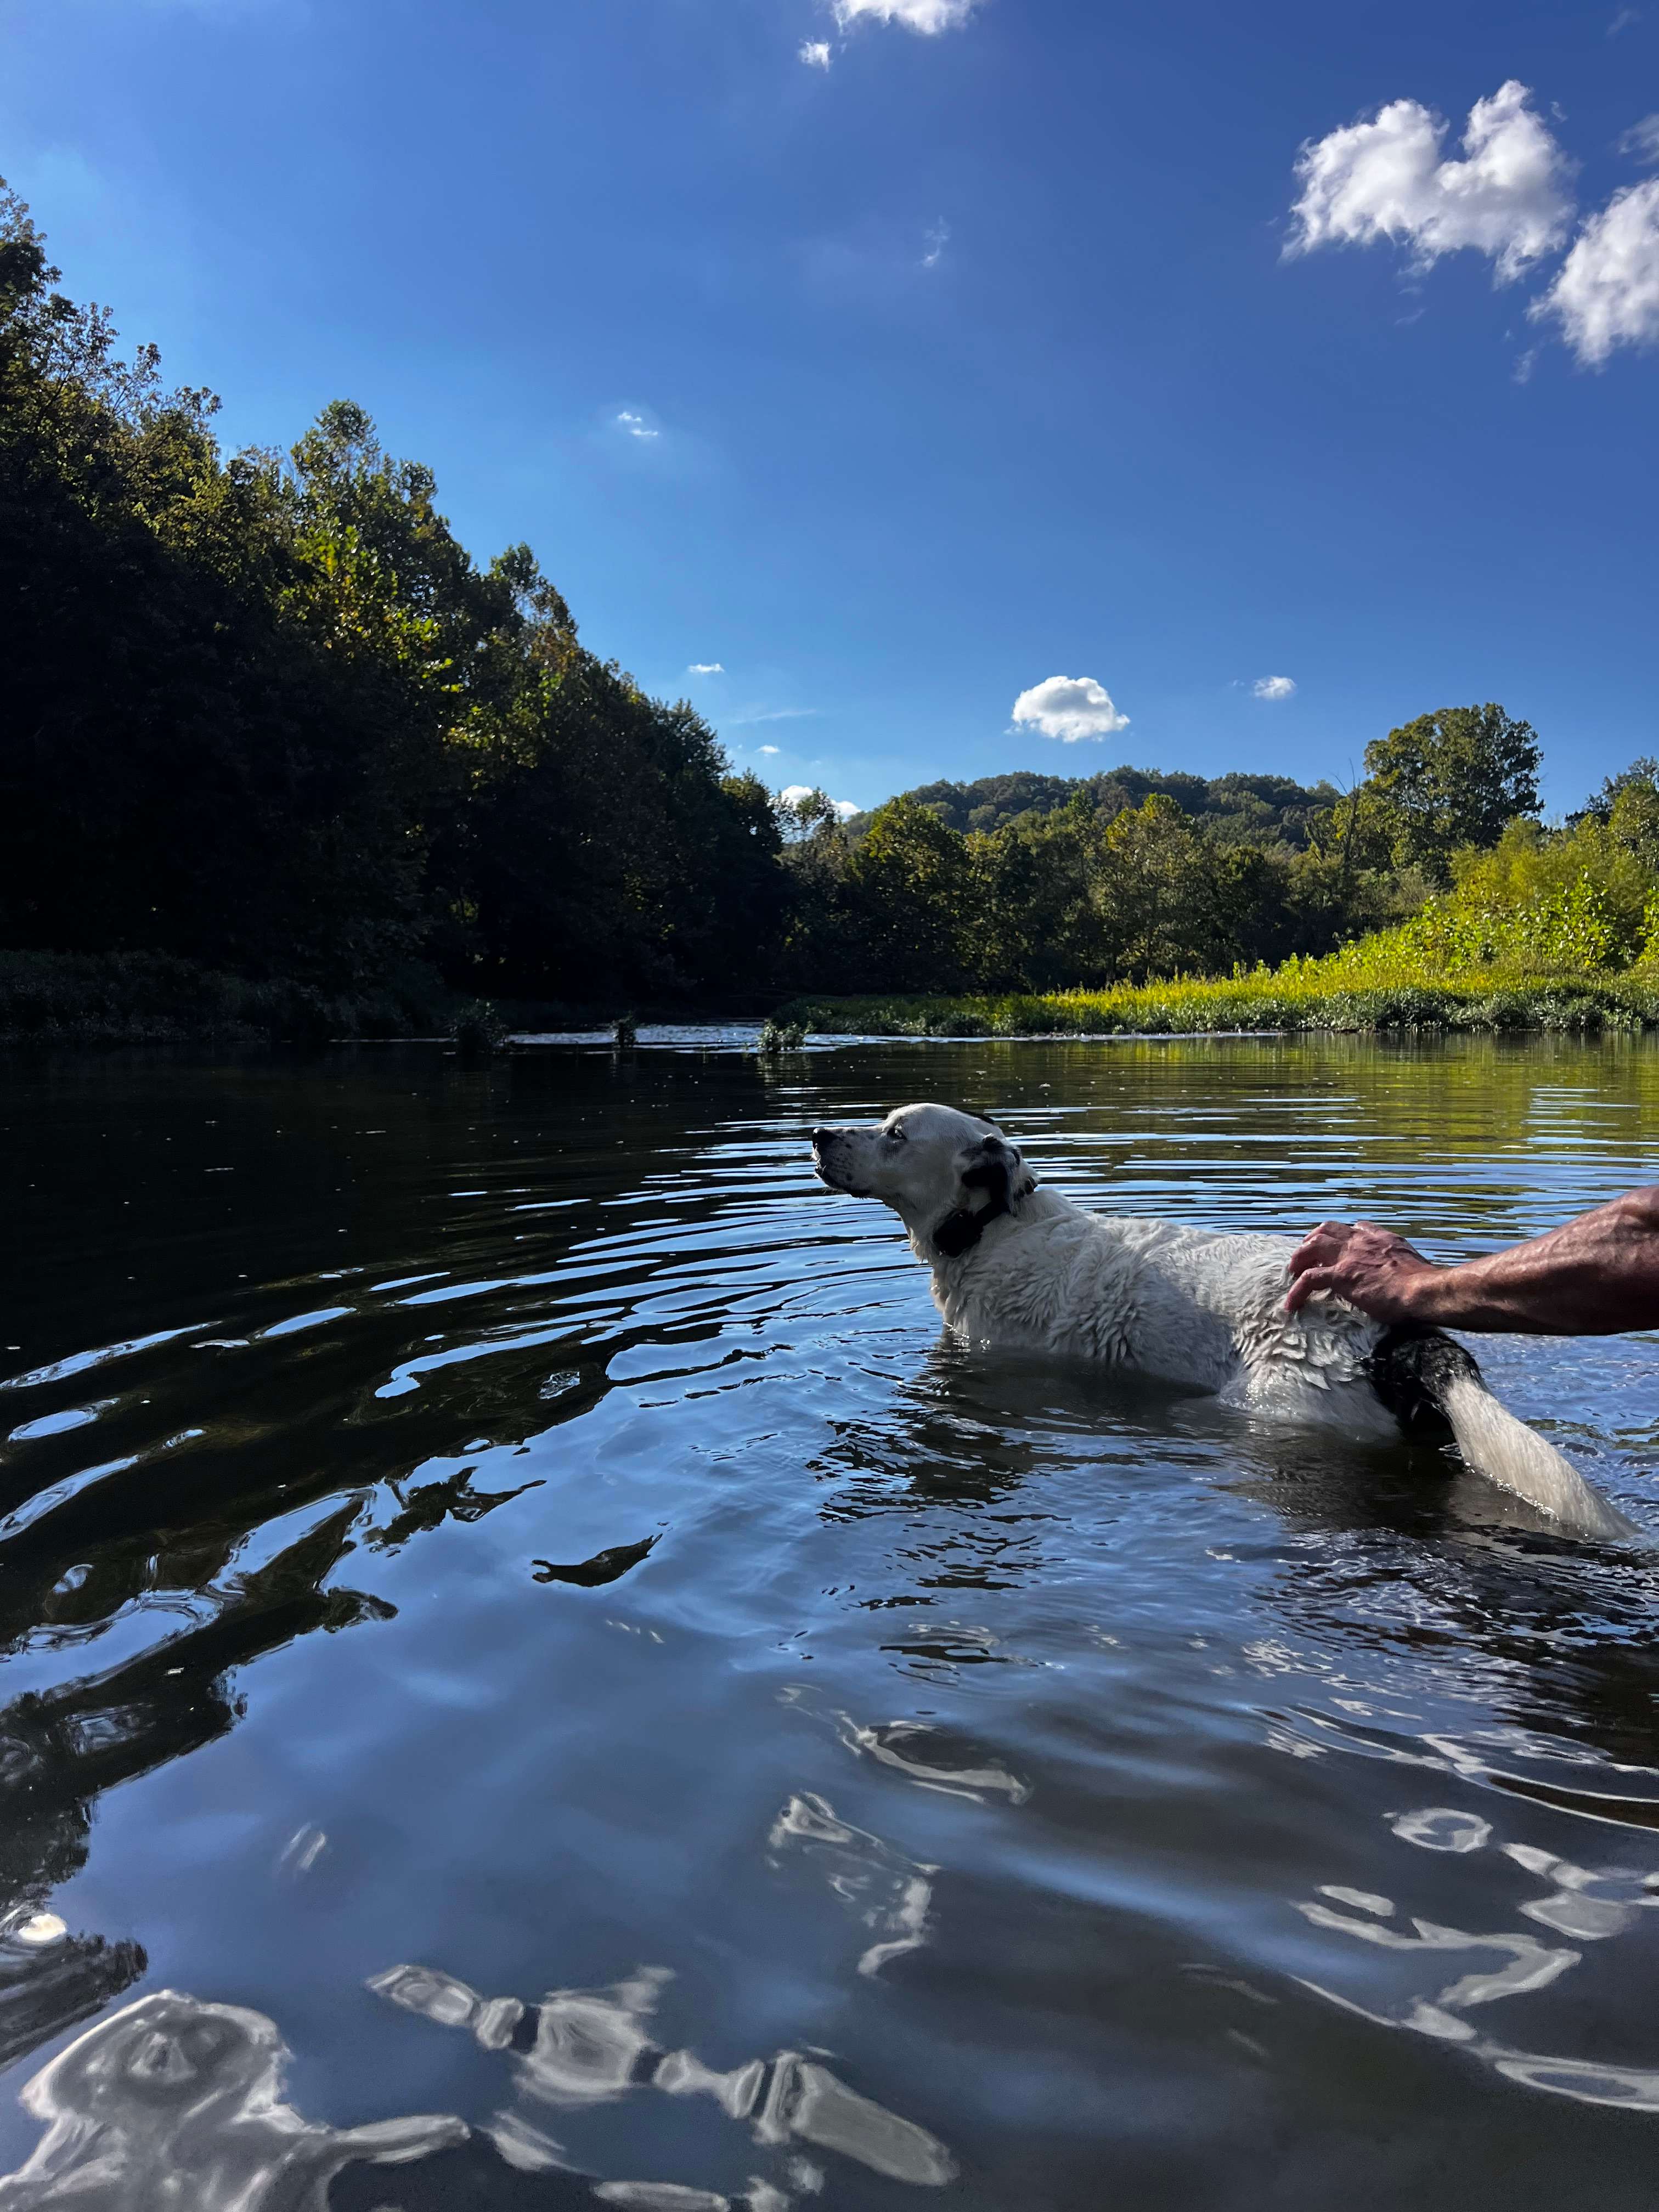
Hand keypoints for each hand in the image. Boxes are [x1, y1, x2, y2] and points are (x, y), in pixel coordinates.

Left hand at [1284, 1219, 1443, 1323]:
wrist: (1423, 1290)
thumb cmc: (1426, 1284)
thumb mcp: (1413, 1265)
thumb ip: (1402, 1264)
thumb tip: (1407, 1277)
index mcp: (1383, 1239)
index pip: (1358, 1227)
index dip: (1344, 1234)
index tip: (1339, 1244)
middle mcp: (1363, 1241)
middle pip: (1329, 1229)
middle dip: (1314, 1238)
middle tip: (1306, 1253)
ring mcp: (1349, 1256)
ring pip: (1313, 1245)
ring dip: (1300, 1257)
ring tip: (1293, 1271)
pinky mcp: (1340, 1275)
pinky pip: (1309, 1279)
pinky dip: (1297, 1291)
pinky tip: (1292, 1304)